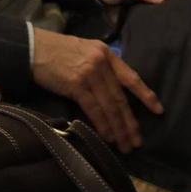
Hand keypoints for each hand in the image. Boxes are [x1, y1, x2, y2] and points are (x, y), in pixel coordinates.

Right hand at [31, 26, 161, 151]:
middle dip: (130, 122)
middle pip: (121, 98)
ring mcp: (90, 73)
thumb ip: (100, 66)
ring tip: (125, 144)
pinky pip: (94, 109)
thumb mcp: (84, 50)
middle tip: (137, 141)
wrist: (32, 47)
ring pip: (110, 106)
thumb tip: (112, 90)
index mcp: (106, 53)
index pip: (131, 77)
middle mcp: (101, 62)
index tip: (158, 110)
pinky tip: (108, 136)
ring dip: (119, 128)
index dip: (146, 95)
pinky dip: (102, 125)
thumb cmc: (56, 50)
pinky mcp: (77, 84)